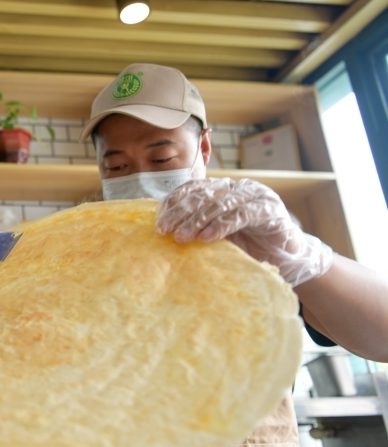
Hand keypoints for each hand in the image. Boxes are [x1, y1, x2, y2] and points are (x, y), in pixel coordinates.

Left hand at [156, 178, 332, 285]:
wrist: (288, 259)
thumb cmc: (249, 246)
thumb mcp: (217, 233)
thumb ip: (198, 226)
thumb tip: (164, 230)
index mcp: (225, 188)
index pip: (195, 188)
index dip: (175, 200)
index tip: (158, 218)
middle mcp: (239, 187)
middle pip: (204, 194)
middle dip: (181, 212)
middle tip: (164, 229)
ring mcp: (256, 195)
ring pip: (220, 203)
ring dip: (197, 221)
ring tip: (181, 237)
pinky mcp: (269, 210)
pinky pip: (241, 215)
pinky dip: (221, 226)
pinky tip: (206, 238)